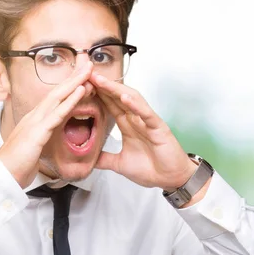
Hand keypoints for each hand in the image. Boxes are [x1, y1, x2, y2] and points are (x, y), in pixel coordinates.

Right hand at [0, 62, 93, 188]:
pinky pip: (57, 114)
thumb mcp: (31, 149)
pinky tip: (80, 91)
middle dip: (73, 77)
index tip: (82, 77)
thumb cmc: (16, 166)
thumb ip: (39, 140)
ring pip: (58, 97)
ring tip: (88, 71)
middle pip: (57, 92)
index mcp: (34, 121)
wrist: (1, 177)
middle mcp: (34, 117)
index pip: (54, 99)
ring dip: (74, 82)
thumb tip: (43, 139)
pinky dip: (70, 101)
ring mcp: (34, 123)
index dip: (68, 86)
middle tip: (88, 63)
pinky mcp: (37, 133)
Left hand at [90, 74, 197, 189]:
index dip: (98, 94)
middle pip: (118, 97)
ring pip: (131, 100)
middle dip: (103, 86)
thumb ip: (104, 159)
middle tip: (87, 74)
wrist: (170, 180)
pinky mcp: (158, 128)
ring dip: (116, 89)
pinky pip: (146, 114)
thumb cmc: (151, 169)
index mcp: (128, 125)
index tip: (82, 84)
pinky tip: (125, 98)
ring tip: (101, 81)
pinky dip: (136, 105)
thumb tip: (87, 159)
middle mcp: (137, 119)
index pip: (110, 105)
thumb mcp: (120, 164)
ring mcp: (147, 122)